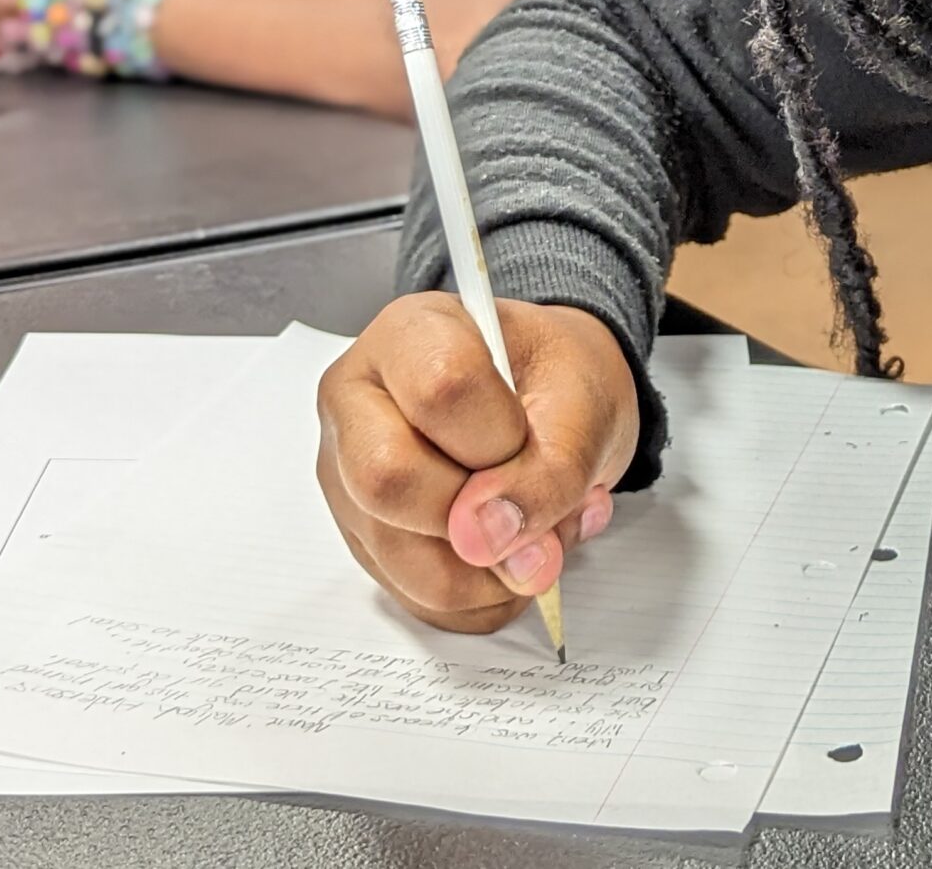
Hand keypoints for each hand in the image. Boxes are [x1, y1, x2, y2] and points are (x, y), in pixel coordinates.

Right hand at [317, 293, 641, 633]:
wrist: (553, 401)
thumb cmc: (556, 380)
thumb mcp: (584, 402)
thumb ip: (551, 465)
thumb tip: (483, 538)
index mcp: (410, 334)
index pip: (438, 390)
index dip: (499, 438)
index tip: (532, 441)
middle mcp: (357, 401)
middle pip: (389, 480)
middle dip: (483, 513)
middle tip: (543, 503)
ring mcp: (347, 476)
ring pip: (402, 557)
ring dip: (496, 567)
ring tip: (541, 528)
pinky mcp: (365, 538)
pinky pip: (419, 598)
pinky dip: (486, 594)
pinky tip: (515, 552)